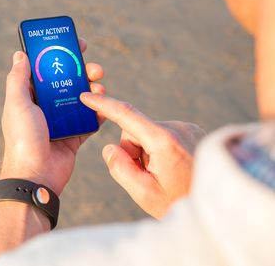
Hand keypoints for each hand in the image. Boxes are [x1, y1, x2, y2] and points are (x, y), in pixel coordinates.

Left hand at [0, 39, 104, 195]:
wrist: (35, 176)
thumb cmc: (23, 139)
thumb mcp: (17, 104)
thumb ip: (18, 79)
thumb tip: (20, 54)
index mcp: (30, 96)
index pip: (46, 69)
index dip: (60, 54)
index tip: (75, 44)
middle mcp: (46, 106)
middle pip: (68, 82)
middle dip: (83, 71)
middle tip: (95, 68)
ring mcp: (61, 121)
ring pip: (81, 99)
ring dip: (93, 90)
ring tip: (101, 88)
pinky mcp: (74, 136)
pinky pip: (89, 121)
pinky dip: (99, 114)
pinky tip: (105, 108)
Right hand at [80, 93, 205, 218]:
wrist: (216, 207)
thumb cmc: (178, 202)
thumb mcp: (143, 193)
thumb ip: (119, 168)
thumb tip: (110, 147)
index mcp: (164, 140)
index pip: (127, 115)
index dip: (103, 105)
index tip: (86, 96)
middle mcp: (178, 127)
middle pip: (135, 129)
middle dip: (132, 149)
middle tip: (145, 174)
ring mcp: (188, 128)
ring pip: (149, 132)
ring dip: (146, 150)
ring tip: (162, 173)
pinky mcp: (193, 131)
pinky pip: (163, 134)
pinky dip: (159, 148)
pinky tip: (171, 167)